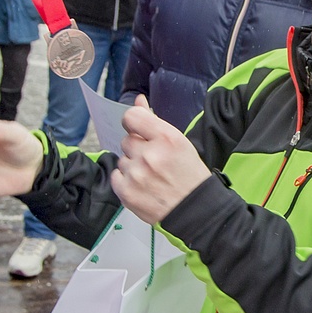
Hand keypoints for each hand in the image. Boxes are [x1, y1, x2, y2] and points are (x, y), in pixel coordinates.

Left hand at [111, 96, 211, 224]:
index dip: (133, 122)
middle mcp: (150, 155)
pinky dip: (126, 181)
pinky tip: (143, 186)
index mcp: (166, 138)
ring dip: (133, 166)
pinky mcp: (127, 193)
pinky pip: (116, 176)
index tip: (137, 129)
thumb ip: (154, 121)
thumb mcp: (179, 142)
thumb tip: (138, 102)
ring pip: (122, 159)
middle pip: (127, 140)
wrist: (195, 210)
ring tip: (152, 177)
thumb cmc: (189, 176)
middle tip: (155, 161)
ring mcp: (137, 175)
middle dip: (138, 149)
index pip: (131, 117)